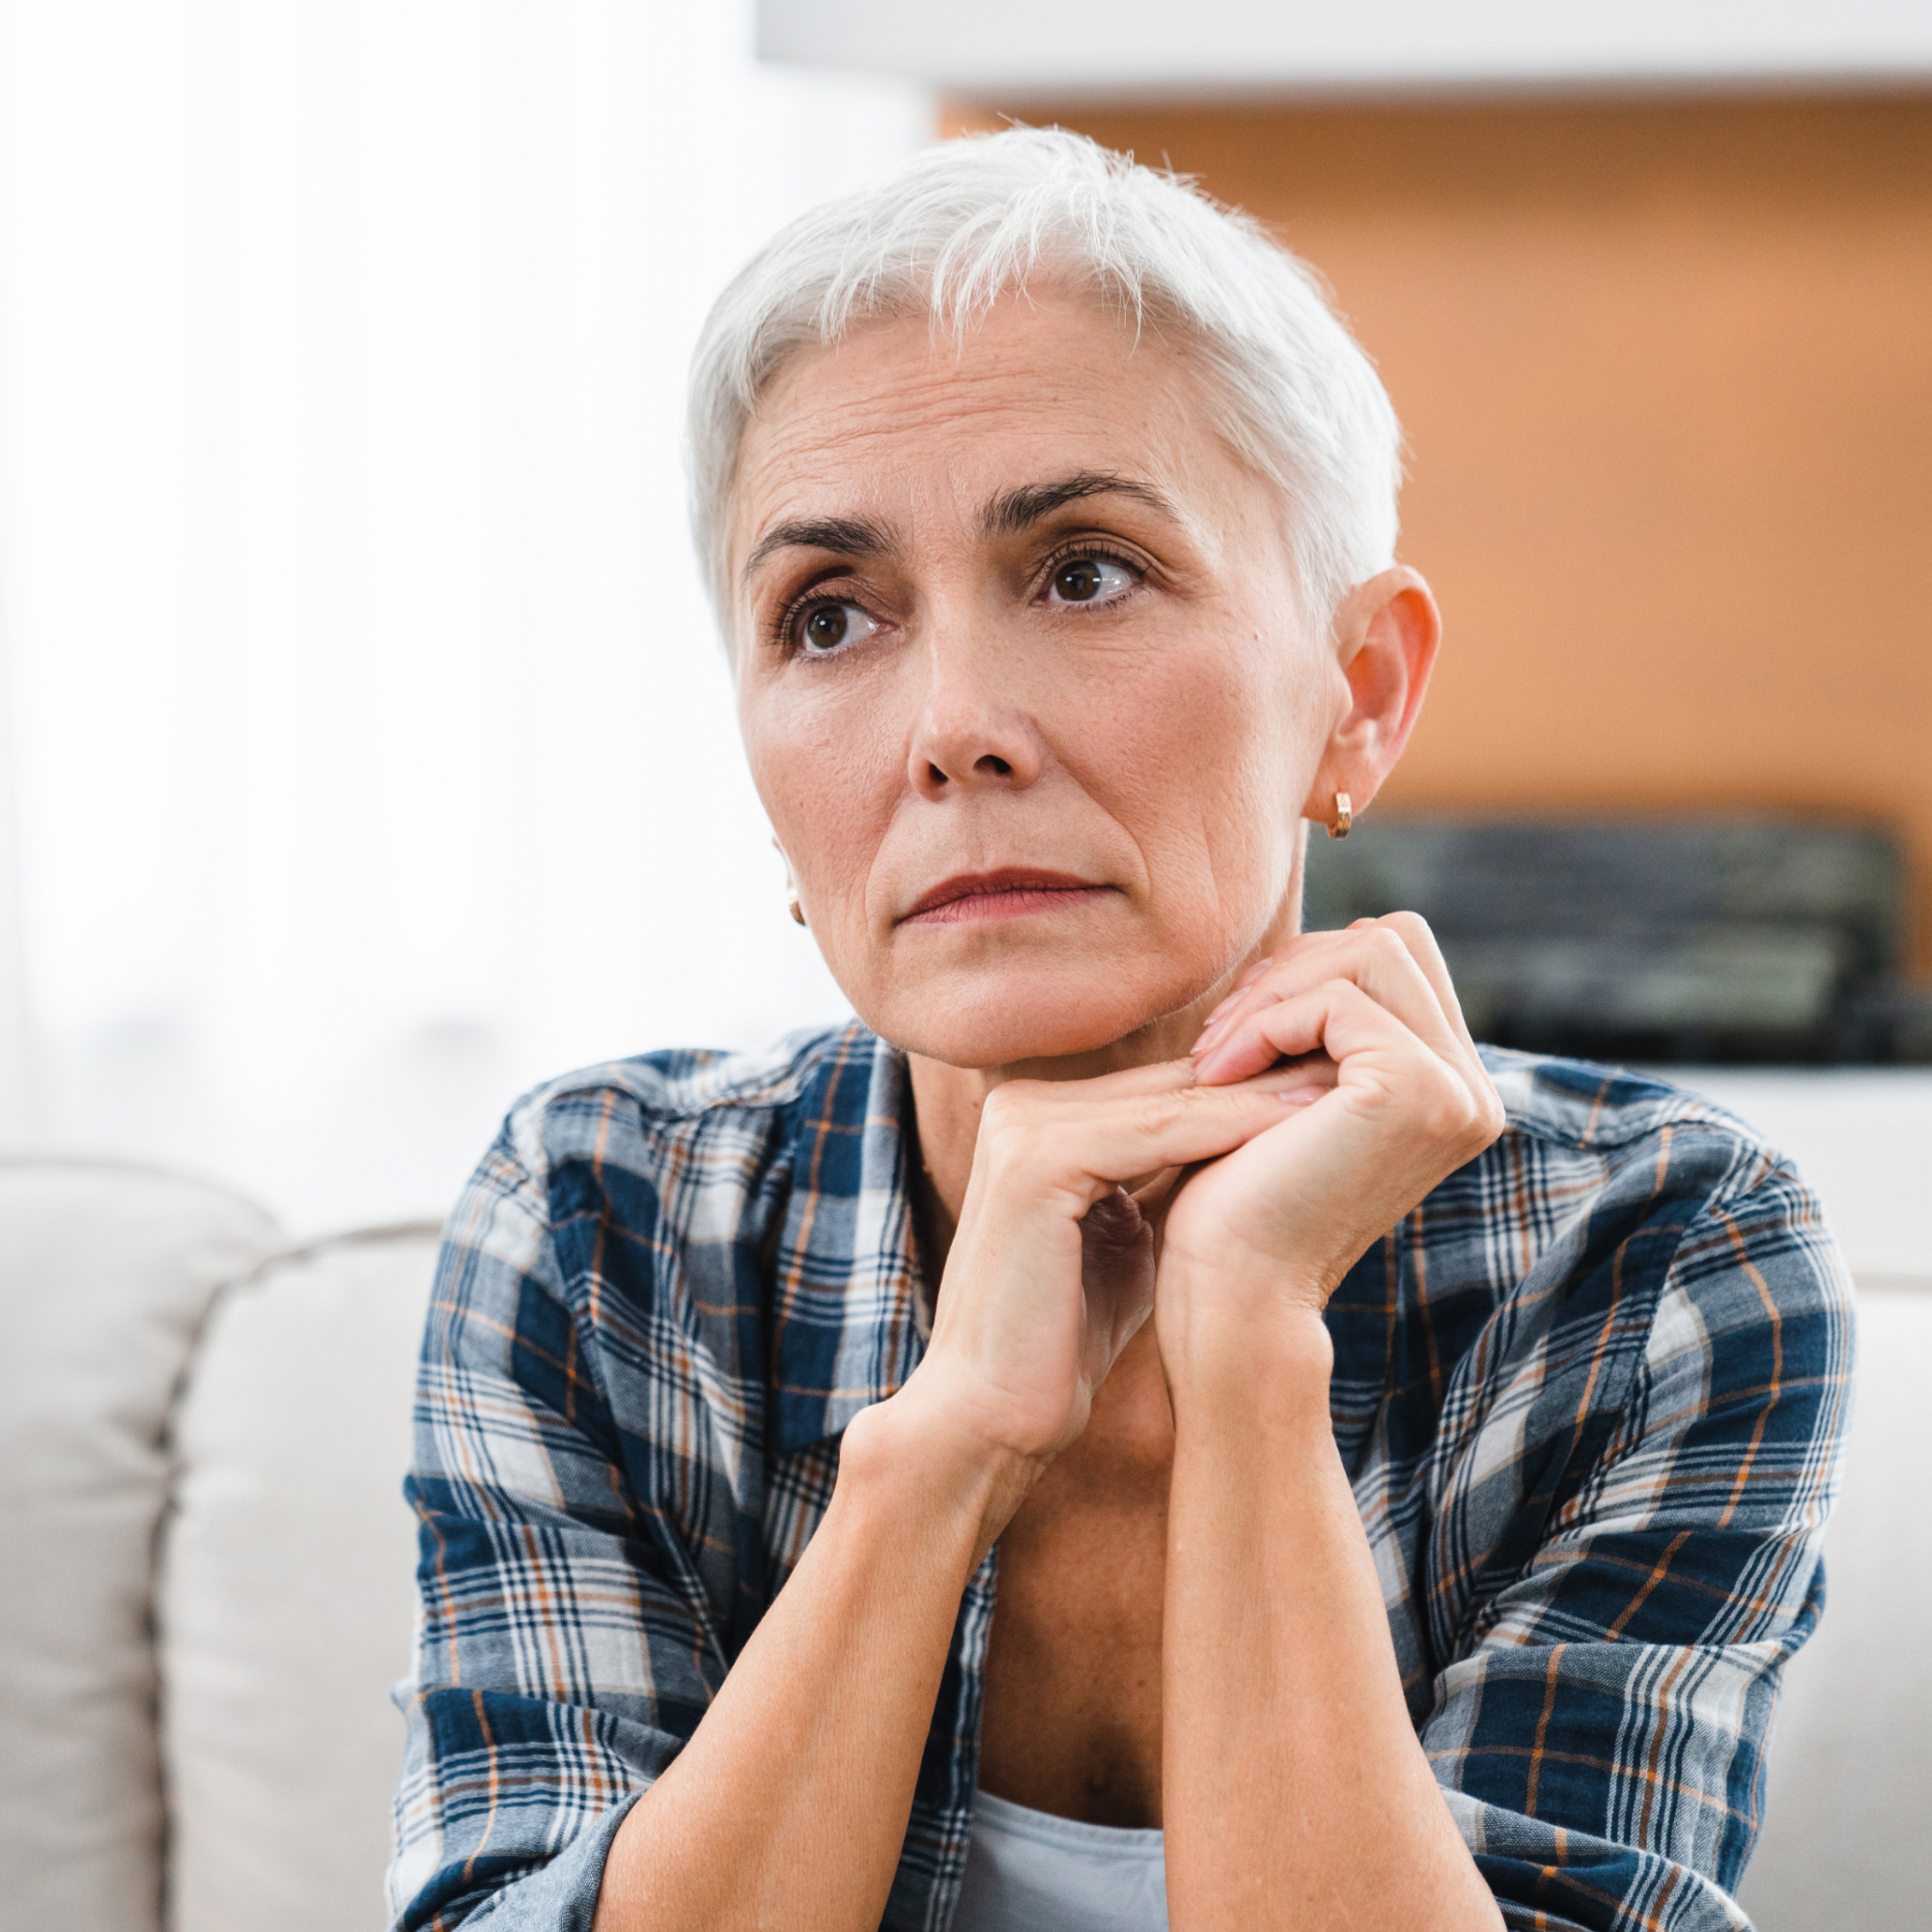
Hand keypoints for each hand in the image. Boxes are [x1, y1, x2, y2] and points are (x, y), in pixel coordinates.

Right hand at [893, 1062, 1312, 1495]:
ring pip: (1169, 1100)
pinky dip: (1228, 1130)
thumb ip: (1161, 1185)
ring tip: (1342, 1086)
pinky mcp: (1038, 1162)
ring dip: (1259, 1095)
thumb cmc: (1060, 1343)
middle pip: (1166, 1083)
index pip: (1159, 1089)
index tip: (1329, 1084)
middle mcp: (1020, 1105)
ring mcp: (1022, 1128)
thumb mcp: (1124, 1241)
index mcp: (1035, 1117)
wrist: (989, 1417)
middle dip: (1262, 1077)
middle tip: (1353, 1065)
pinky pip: (1155, 1133)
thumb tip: (1242, 1153)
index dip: (1247, 1087)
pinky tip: (1294, 1126)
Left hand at [1158, 913, 1503, 1354]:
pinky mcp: (1416, 1091)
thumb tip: (1316, 944)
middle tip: (1221, 1038)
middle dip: (1294, 969)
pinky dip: (1265, 1023)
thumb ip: (1320, 1028)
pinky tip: (1218, 1076)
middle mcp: (1472, 1090)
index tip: (1233, 1032)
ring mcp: (1456, 1091)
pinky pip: (1337, 997)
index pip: (1395, 958)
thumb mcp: (1287, 1094)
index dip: (1306, 971)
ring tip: (1215, 1057)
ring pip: (1373, 949)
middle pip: (1395, 938)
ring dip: (1275, 991)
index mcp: (1450, 1088)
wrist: (1230, 1295)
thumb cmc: (1236, 1200)